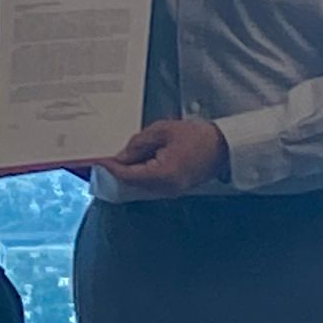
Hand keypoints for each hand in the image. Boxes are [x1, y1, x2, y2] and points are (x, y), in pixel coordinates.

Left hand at [100, 119, 228, 193]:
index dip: (111, 167)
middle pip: (132, 182)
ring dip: (128, 172)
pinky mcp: (175, 188)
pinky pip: (151, 183)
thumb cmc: (197, 136)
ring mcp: (172, 190)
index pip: (128, 175)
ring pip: (141, 184)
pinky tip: (135, 162)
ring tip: (118, 157)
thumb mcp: (162, 131)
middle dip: (118, 170)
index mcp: (163, 174)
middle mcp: (166, 188)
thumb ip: (138, 144)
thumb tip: (121, 156)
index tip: (98, 160)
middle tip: (103, 158)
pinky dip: (140, 174)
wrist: (224, 146)